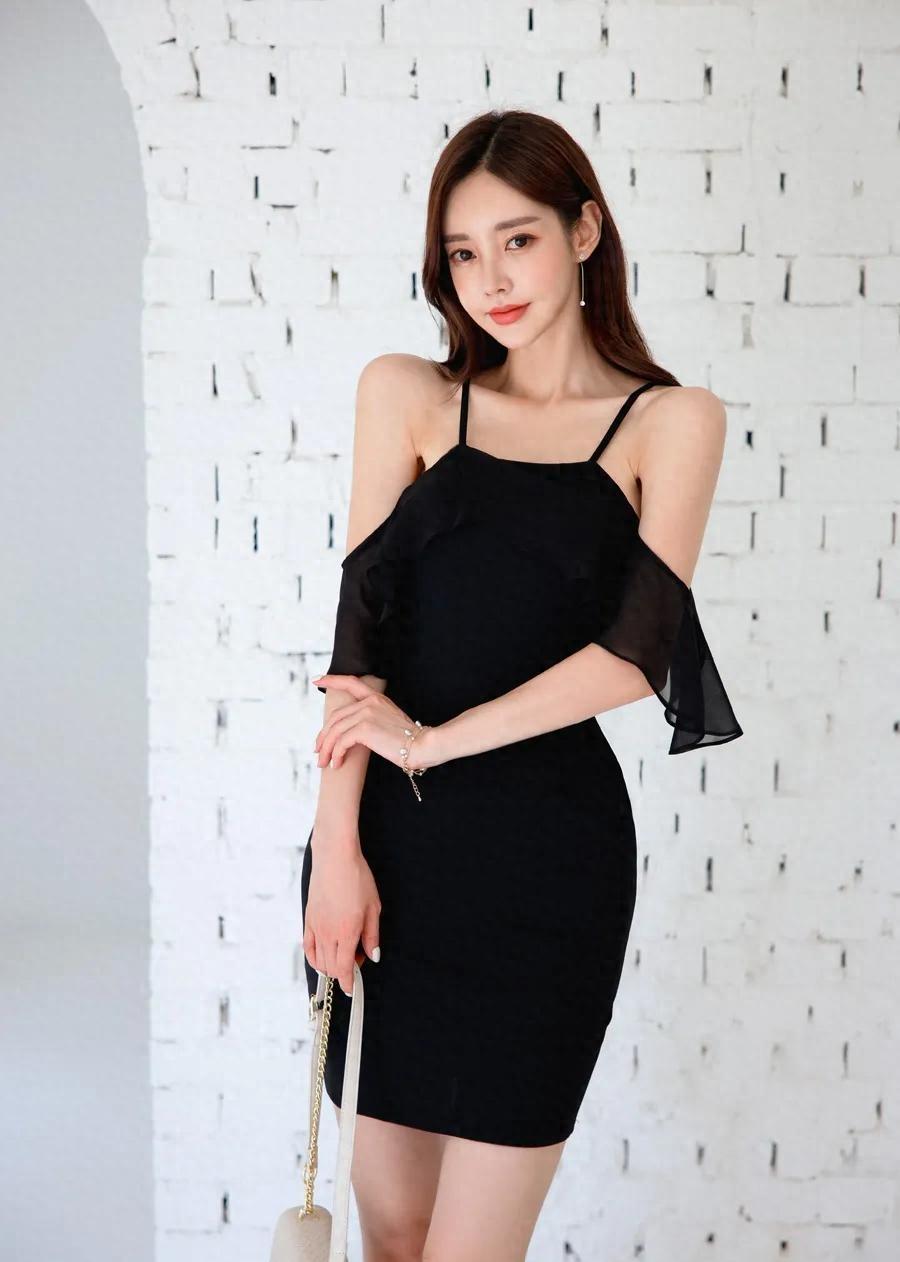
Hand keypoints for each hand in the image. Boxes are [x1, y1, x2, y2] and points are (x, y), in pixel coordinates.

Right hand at [303, 828, 381, 997]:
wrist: (335, 858)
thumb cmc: (357, 878)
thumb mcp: (374, 907)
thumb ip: (372, 935)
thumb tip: (372, 956)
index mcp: (347, 932)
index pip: (344, 969)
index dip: (348, 983)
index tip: (352, 988)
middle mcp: (328, 933)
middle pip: (331, 968)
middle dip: (344, 972)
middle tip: (358, 959)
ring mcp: (315, 927)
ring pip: (319, 960)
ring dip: (330, 965)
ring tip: (344, 953)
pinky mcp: (308, 919)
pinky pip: (308, 947)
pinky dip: (315, 956)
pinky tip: (324, 953)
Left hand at [312, 673, 444, 771]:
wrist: (422, 745)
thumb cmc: (408, 740)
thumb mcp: (388, 721)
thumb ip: (370, 719)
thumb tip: (349, 734)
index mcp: (376, 698)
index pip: (350, 682)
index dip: (332, 680)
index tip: (317, 680)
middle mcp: (369, 702)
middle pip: (335, 717)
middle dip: (323, 736)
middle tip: (318, 752)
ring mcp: (366, 713)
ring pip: (335, 731)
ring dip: (326, 749)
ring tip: (324, 762)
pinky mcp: (365, 728)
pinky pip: (342, 742)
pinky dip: (336, 754)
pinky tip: (337, 763)